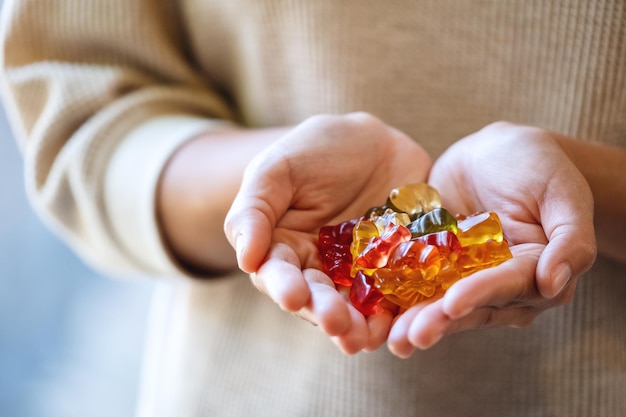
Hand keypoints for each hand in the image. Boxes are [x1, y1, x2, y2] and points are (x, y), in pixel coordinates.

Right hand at [224, 112, 431, 353]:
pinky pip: (394, 294)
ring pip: (354, 305)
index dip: (285, 287)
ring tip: (364, 337)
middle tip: (336, 322)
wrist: (372, 142)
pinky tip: (397, 322)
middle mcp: (317, 268)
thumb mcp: (276, 169)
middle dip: (325, 312)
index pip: (278, 274)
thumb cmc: (315, 151)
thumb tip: (245, 259)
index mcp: (283, 248)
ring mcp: (356, 272)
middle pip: (317, 297)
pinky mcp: (393, 270)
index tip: (293, 296)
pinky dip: (395, 311)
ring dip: (358, 325)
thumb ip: (255, 210)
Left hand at [388, 122, 596, 356]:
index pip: (507, 287)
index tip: (453, 303)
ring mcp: (462, 277)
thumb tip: (554, 285)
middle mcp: (497, 284)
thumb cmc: (536, 165)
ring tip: (390, 337)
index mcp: (533, 272)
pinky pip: (412, 281)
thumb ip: (569, 240)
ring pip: (437, 302)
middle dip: (439, 321)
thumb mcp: (561, 192)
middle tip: (410, 338)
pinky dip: (393, 295)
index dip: (480, 295)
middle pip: (468, 306)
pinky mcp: (433, 266)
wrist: (493, 152)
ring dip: (413, 320)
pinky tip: (371, 309)